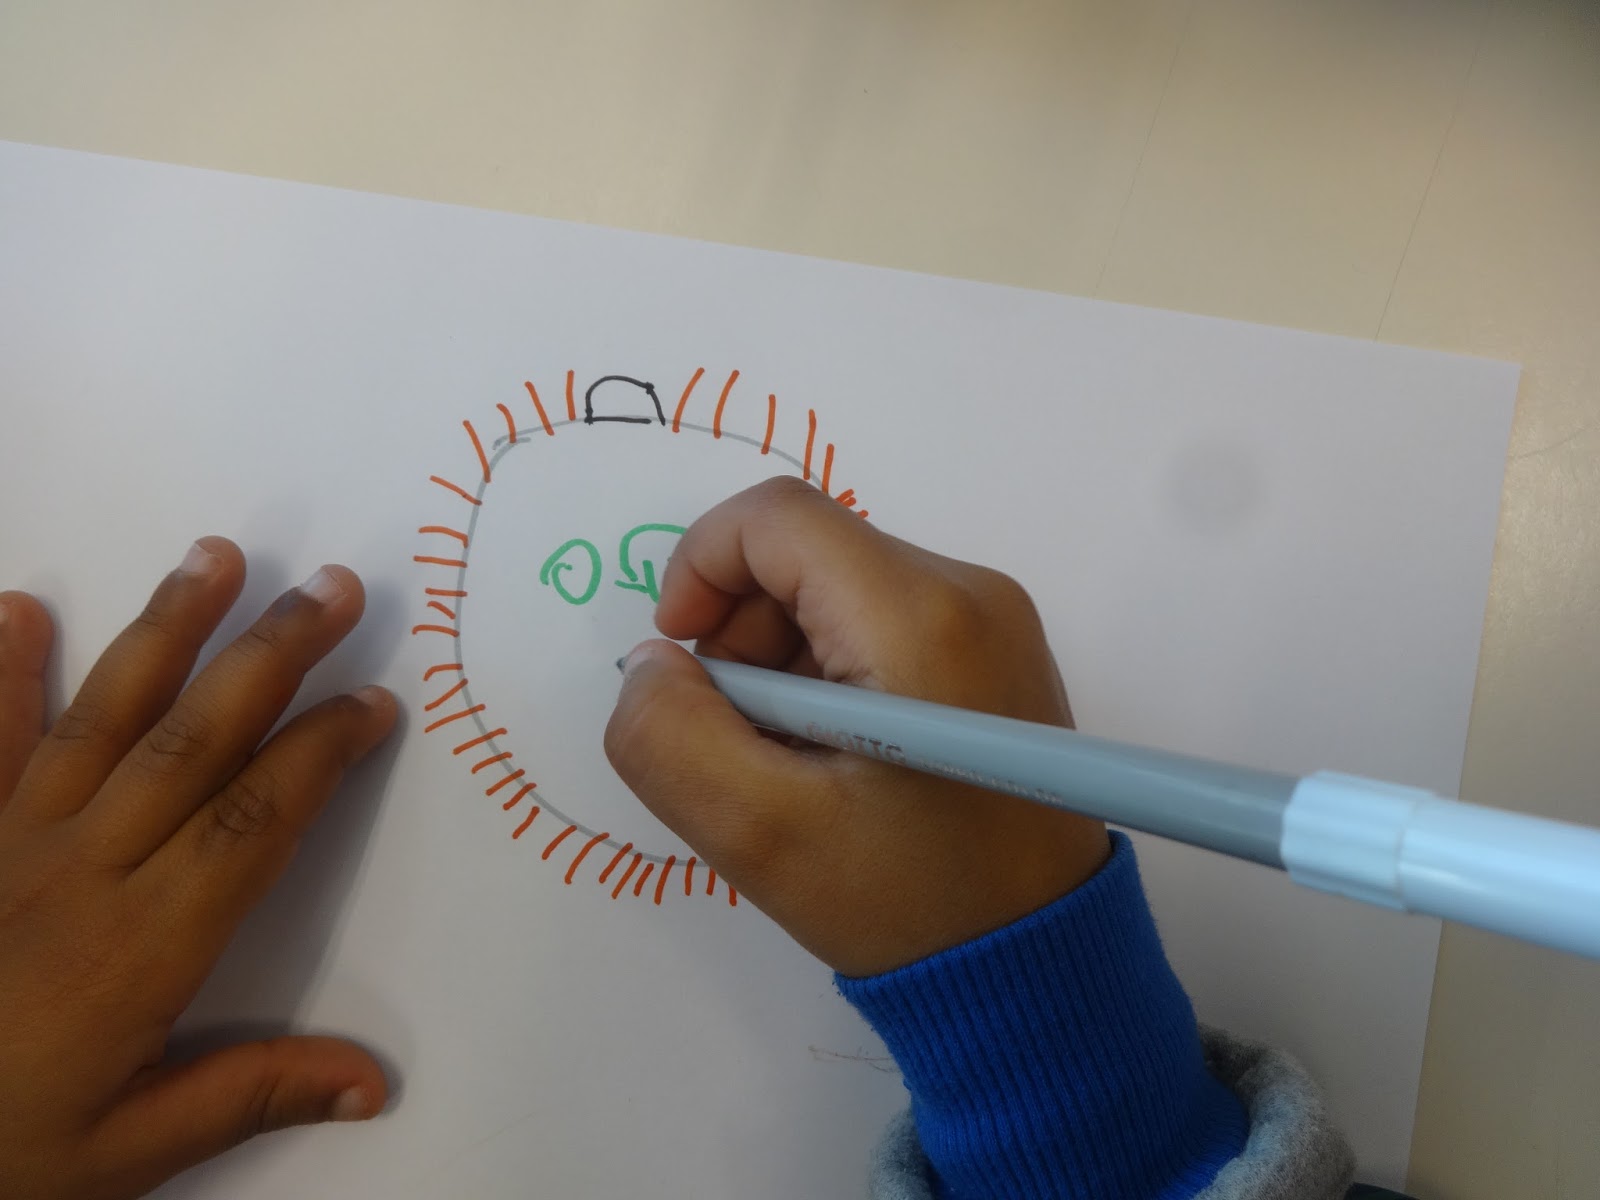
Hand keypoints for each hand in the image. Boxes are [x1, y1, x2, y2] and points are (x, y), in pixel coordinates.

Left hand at [0, 541, 395, 1199]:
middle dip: (270, 657)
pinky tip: (21, 607)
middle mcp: (79, 872)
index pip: (254, 820)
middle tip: (331, 587)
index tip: (375, 702)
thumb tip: (374, 1082)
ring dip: (165, 631)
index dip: (321, 753)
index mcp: (138, 946)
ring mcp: (6, 844)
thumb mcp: (124, 1154)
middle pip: (194, 740)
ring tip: (216, 556)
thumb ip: (248, 1097)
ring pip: (101, 717)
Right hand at [605, 477, 1109, 976]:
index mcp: (918, 615)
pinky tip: (838, 757)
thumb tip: (652, 663)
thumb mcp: (760, 835)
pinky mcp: (996, 651)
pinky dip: (830, 673)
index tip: (681, 664)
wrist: (1037, 961)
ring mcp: (993, 618)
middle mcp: (969, 589)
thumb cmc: (909, 901)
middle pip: (806, 551)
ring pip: (837, 586)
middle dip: (741, 630)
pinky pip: (880, 620)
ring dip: (782, 659)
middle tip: (740, 737)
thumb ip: (669, 737)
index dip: (699, 569)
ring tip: (793, 760)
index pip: (775, 517)